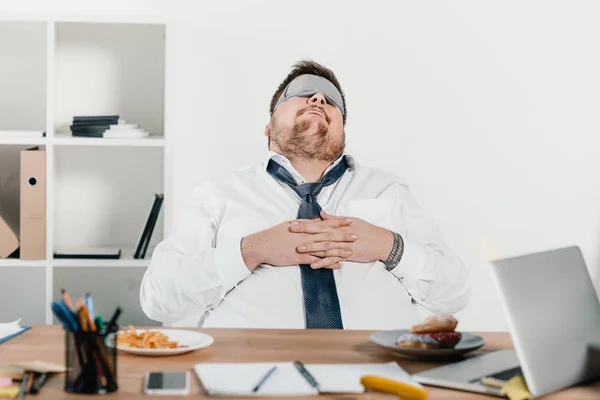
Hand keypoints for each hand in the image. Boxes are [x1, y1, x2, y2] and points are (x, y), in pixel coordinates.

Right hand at [241, 218, 355, 270]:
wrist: (262, 245)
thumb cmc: (275, 235)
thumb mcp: (290, 225)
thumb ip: (305, 224)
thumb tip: (317, 220)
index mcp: (304, 227)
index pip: (324, 223)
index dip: (338, 222)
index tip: (349, 220)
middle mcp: (306, 236)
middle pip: (328, 235)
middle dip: (343, 236)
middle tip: (356, 235)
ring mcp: (303, 247)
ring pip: (324, 248)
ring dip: (338, 250)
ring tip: (351, 251)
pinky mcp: (300, 258)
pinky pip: (317, 261)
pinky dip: (328, 263)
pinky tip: (338, 265)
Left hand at [294, 211, 393, 268]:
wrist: (382, 242)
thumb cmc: (367, 230)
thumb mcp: (351, 221)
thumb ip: (334, 219)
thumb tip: (321, 213)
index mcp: (339, 225)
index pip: (319, 223)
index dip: (306, 223)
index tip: (293, 223)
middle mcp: (340, 234)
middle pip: (319, 233)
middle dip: (304, 232)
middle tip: (291, 232)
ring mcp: (344, 244)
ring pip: (325, 246)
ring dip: (312, 247)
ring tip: (299, 249)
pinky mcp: (348, 254)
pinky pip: (333, 259)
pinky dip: (323, 262)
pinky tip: (313, 265)